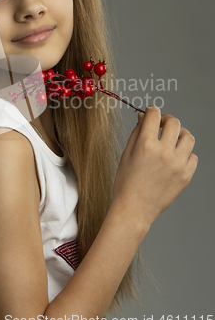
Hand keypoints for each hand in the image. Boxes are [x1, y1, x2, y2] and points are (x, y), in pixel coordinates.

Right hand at [112, 105, 197, 227]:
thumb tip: (143, 116)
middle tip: (161, 123)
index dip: (151, 110)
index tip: (151, 112)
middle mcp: (164, 152)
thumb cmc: (126, 183)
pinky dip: (185, 153)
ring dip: (179, 134)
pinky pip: (193, 156)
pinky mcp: (185, 176)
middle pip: (174, 122)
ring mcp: (177, 164)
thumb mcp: (126, 153)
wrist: (134, 209)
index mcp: (145, 145)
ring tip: (171, 139)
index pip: (154, 115)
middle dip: (166, 119)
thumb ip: (136, 132)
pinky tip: (175, 156)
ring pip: (188, 137)